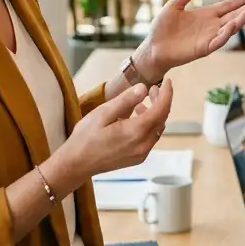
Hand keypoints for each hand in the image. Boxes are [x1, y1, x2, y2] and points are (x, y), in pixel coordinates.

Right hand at [56, 80, 174, 179]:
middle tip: (152, 89)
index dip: (167, 93)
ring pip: (157, 129)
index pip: (161, 109)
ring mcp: (142, 153)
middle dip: (161, 102)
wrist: (76, 164)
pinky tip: (135, 119)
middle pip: (162, 119)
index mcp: (136, 131)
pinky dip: (149, 126)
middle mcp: (144, 144)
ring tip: (140, 104)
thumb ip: (125, 100)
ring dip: (154, 114)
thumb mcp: (103, 113)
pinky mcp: (137, 158)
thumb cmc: (86, 137)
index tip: (168, 81)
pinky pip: (151, 138)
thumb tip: (143, 88)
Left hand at [134, 0, 244, 78]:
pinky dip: (226, 34)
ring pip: (231, 27)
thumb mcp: (174, 5)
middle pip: (236, 15)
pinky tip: (234, 25)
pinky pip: (218, 41)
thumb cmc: (162, 28)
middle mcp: (212, 25)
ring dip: (243, 19)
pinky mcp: (204, 48)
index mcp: (207, 15)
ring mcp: (210, 37)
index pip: (229, 5)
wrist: (153, 48)